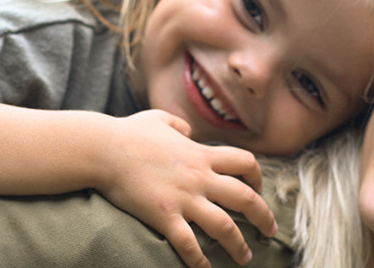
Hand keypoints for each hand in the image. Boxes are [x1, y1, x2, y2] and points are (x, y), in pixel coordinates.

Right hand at [94, 110, 278, 267]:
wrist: (103, 149)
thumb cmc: (127, 133)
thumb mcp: (159, 119)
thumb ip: (178, 124)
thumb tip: (187, 129)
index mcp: (201, 154)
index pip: (245, 163)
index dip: (257, 176)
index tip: (257, 188)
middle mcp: (199, 177)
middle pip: (245, 198)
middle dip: (264, 216)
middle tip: (271, 230)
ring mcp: (183, 198)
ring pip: (224, 226)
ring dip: (238, 244)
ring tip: (245, 257)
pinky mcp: (164, 215)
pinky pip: (188, 243)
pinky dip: (199, 260)